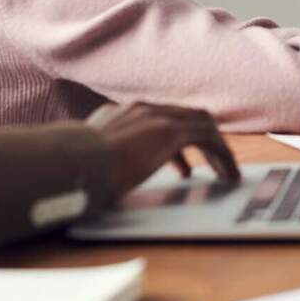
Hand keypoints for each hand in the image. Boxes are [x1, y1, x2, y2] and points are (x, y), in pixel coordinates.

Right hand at [86, 101, 240, 196]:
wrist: (71, 165)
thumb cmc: (71, 175)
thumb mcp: (87, 168)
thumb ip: (98, 169)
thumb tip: (94, 190)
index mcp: (117, 117)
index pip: (156, 120)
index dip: (173, 144)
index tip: (181, 166)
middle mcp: (138, 110)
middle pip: (183, 116)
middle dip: (200, 140)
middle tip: (213, 163)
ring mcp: (153, 116)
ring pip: (200, 123)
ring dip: (216, 147)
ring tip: (226, 171)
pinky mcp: (169, 130)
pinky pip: (208, 137)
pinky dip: (222, 153)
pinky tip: (228, 172)